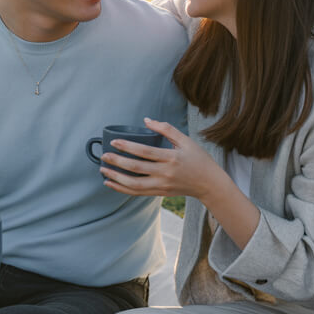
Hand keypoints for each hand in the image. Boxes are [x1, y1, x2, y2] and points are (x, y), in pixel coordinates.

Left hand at [100, 117, 217, 198]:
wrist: (209, 184)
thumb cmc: (198, 159)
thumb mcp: (186, 140)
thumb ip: (166, 129)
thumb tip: (146, 120)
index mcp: (172, 158)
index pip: (145, 152)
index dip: (128, 147)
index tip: (114, 142)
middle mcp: (166, 173)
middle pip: (136, 168)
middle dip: (117, 162)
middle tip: (103, 156)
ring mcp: (162, 185)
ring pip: (134, 185)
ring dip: (117, 179)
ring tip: (103, 171)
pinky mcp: (160, 193)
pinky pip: (138, 193)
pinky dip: (123, 189)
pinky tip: (112, 183)